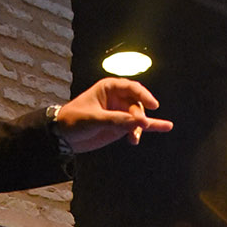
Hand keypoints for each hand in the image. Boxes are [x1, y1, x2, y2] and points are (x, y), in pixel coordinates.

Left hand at [53, 78, 172, 153]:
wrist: (63, 136)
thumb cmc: (73, 119)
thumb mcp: (93, 118)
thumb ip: (115, 120)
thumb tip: (136, 122)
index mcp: (109, 88)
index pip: (132, 88)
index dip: (144, 95)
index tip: (152, 105)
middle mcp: (117, 98)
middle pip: (136, 105)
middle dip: (138, 116)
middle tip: (139, 126)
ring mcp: (120, 112)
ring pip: (138, 117)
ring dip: (140, 127)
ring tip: (135, 138)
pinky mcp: (120, 126)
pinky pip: (135, 127)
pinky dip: (144, 130)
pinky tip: (163, 127)